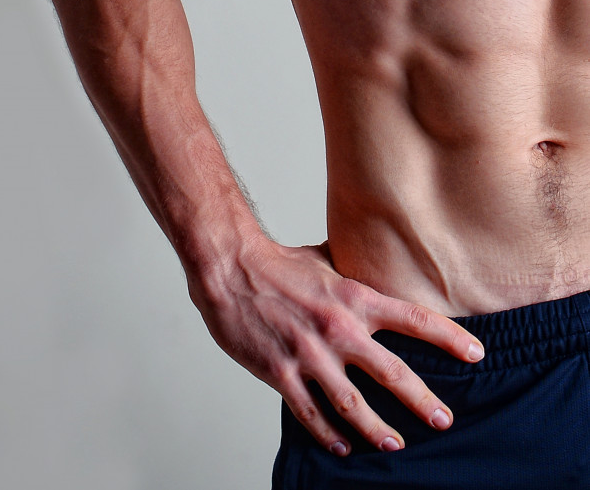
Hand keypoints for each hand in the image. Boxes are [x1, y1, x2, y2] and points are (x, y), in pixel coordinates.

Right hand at [188, 236, 484, 455]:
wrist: (232, 268)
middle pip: (392, 372)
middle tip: (445, 419)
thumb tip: (383, 260)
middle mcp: (337, 328)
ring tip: (396, 443)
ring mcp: (308, 353)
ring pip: (352, 403)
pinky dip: (328, 434)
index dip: (448, 338)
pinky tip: (342, 447)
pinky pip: (310, 412)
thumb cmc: (280, 263)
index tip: (476, 354)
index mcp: (353, 297)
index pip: (413, 319)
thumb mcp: (327, 259)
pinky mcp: (280, 371)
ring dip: (377, 428)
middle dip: (422, 400)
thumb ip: (356, 269)